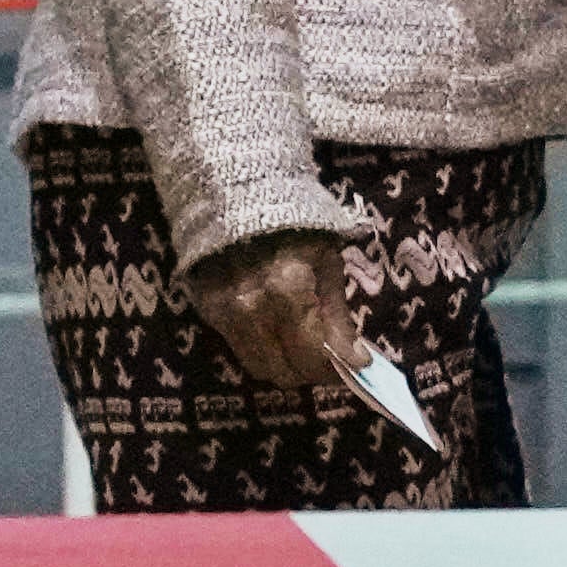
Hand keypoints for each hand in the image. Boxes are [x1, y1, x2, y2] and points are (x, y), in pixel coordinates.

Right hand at [186, 232, 363, 401]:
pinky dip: (264, 348)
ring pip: (259, 366)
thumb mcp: (327, 262)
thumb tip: (355, 359)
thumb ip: (337, 315)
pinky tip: (280, 332)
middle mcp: (249, 309)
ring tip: (307, 349)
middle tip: (331, 360)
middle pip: (283, 372)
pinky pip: (240, 347)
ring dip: (286, 365)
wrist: (240, 194)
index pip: (311, 357)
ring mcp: (223, 313)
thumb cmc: (296, 224)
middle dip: (311, 372)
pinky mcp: (208, 312)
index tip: (358, 365)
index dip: (338, 369)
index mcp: (286, 290)